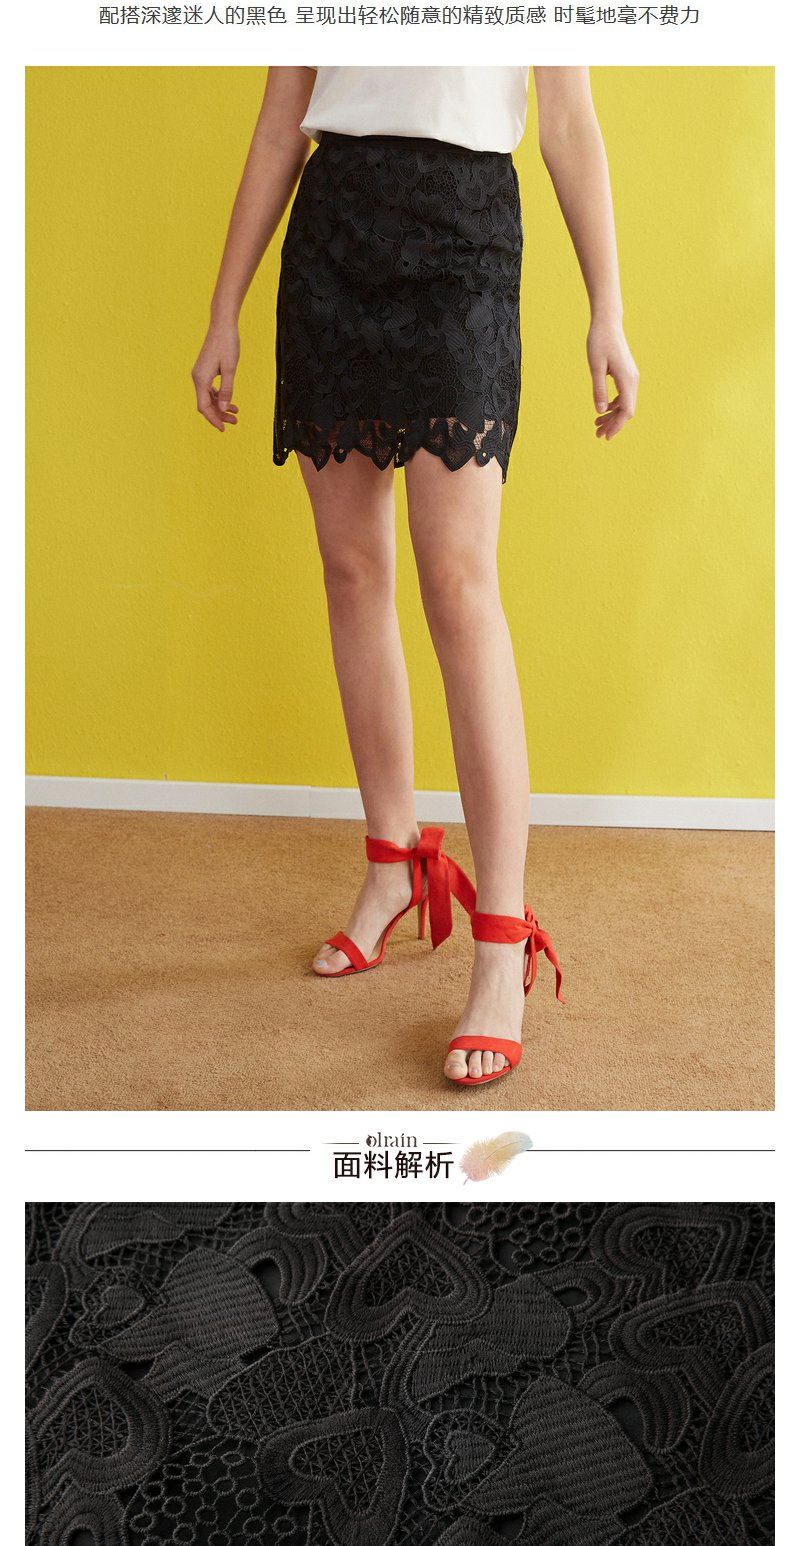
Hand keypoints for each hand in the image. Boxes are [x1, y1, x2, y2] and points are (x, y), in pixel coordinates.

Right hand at [191, 321, 240, 431]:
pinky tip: (229, 401)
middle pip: (205, 404)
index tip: (223, 429)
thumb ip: (227, 390)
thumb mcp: (230, 369)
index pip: (204, 407)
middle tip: (235, 422)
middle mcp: (198, 378)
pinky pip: (210, 389)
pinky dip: (219, 397)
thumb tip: (223, 408)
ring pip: (208, 398)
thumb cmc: (227, 344)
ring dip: (220, 407)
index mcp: (201, 379)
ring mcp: (200, 374)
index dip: (213, 419)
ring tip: (235, 414)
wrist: (222, 325)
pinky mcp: (205, 370)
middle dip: (219, 415)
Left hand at [587, 317, 638, 440]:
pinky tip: (602, 409)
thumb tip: (599, 411)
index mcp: (627, 379)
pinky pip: (624, 395)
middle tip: (597, 434)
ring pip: (625, 403)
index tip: (605, 436)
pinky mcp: (627, 373)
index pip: (626, 411)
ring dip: (613, 415)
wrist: (607, 322)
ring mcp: (631, 376)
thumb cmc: (599, 341)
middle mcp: (633, 379)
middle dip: (613, 424)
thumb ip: (598, 389)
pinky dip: (614, 405)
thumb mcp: (595, 366)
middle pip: (627, 410)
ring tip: (597, 424)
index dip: (616, 426)